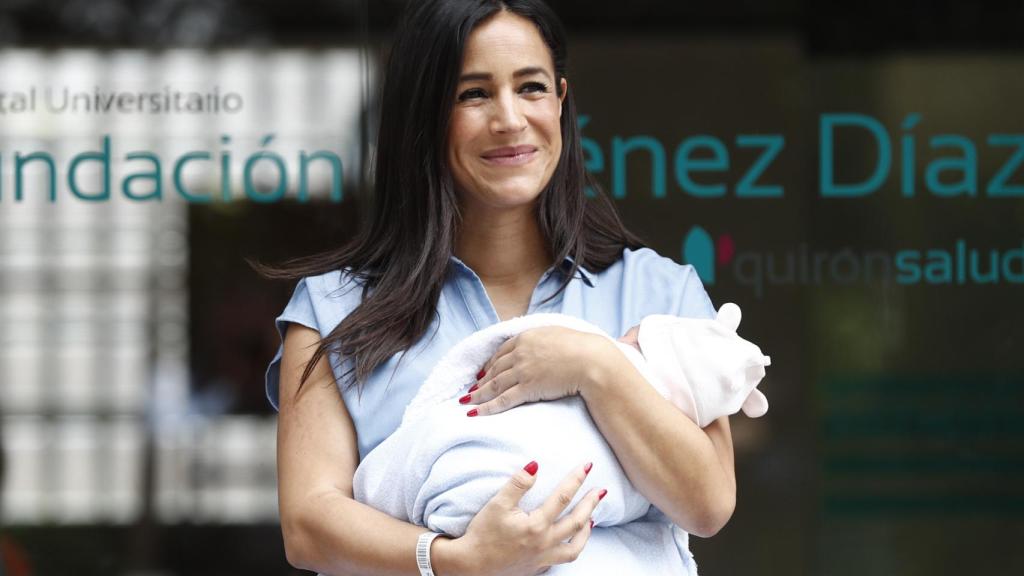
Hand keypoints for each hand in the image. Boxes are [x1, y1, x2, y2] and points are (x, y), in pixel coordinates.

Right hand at [441, 461, 603, 575]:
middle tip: (601, 490)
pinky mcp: (538, 566)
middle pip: (576, 521)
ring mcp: (543, 557)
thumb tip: (535, 465)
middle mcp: (545, 543)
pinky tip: (573, 541)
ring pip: (575, 546)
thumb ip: (517, 484)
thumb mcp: (496, 504)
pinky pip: (563, 559)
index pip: (563, 497)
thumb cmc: (482, 533)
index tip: (587, 466)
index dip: (576, 480)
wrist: (471, 565)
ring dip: (586, 530)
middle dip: (590, 503)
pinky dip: (573, 548)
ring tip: (592, 517)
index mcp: (536, 525)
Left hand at [461, 326, 610, 415]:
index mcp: (527, 337)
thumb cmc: (581, 347)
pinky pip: (502, 400)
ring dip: (478, 395)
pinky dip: (486, 407)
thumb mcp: (558, 334)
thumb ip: (544, 338)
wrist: (591, 360)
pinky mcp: (527, 388)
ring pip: (494, 385)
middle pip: (494, 369)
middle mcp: (520, 353)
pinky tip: (475, 413)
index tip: (483, 371)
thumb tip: (542, 342)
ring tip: (467, 403)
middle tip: (471, 389)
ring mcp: (522, 371)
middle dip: (481, 380)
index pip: (502, 352)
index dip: (490, 364)